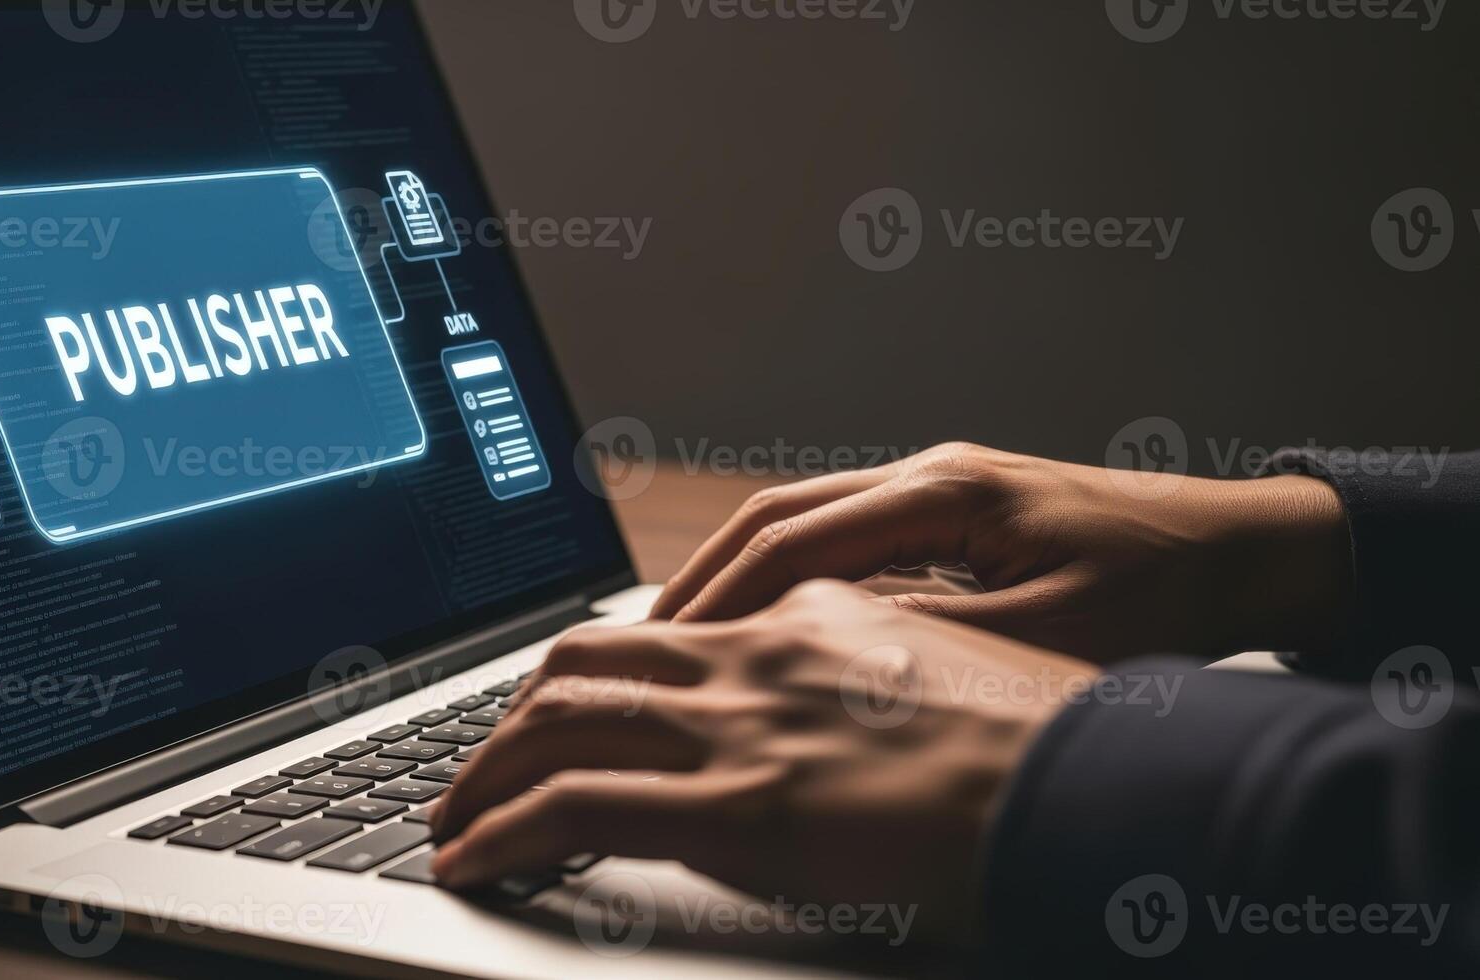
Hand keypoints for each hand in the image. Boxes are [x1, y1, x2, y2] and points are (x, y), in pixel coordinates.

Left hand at [430, 580, 1098, 944]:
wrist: (1103, 783)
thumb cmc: (1051, 746)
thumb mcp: (953, 682)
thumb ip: (872, 683)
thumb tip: (829, 724)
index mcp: (815, 616)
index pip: (670, 628)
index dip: (599, 671)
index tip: (566, 707)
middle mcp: (761, 652)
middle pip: (587, 656)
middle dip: (515, 710)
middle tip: (481, 758)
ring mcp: (742, 724)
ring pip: (557, 718)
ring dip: (485, 768)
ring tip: (453, 814)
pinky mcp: (734, 805)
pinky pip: (571, 806)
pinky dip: (503, 830)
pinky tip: (474, 859)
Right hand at [650, 442, 1352, 660]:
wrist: (1242, 546)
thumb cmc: (1164, 586)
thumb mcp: (1053, 632)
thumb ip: (937, 639)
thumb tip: (824, 650)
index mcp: (948, 491)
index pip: (796, 538)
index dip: (724, 598)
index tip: (671, 648)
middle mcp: (930, 471)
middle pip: (777, 513)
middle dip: (705, 577)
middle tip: (647, 641)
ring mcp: (937, 484)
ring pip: (802, 517)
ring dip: (738, 572)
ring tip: (685, 634)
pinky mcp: (950, 510)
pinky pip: (841, 532)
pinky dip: (786, 572)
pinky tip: (766, 621)